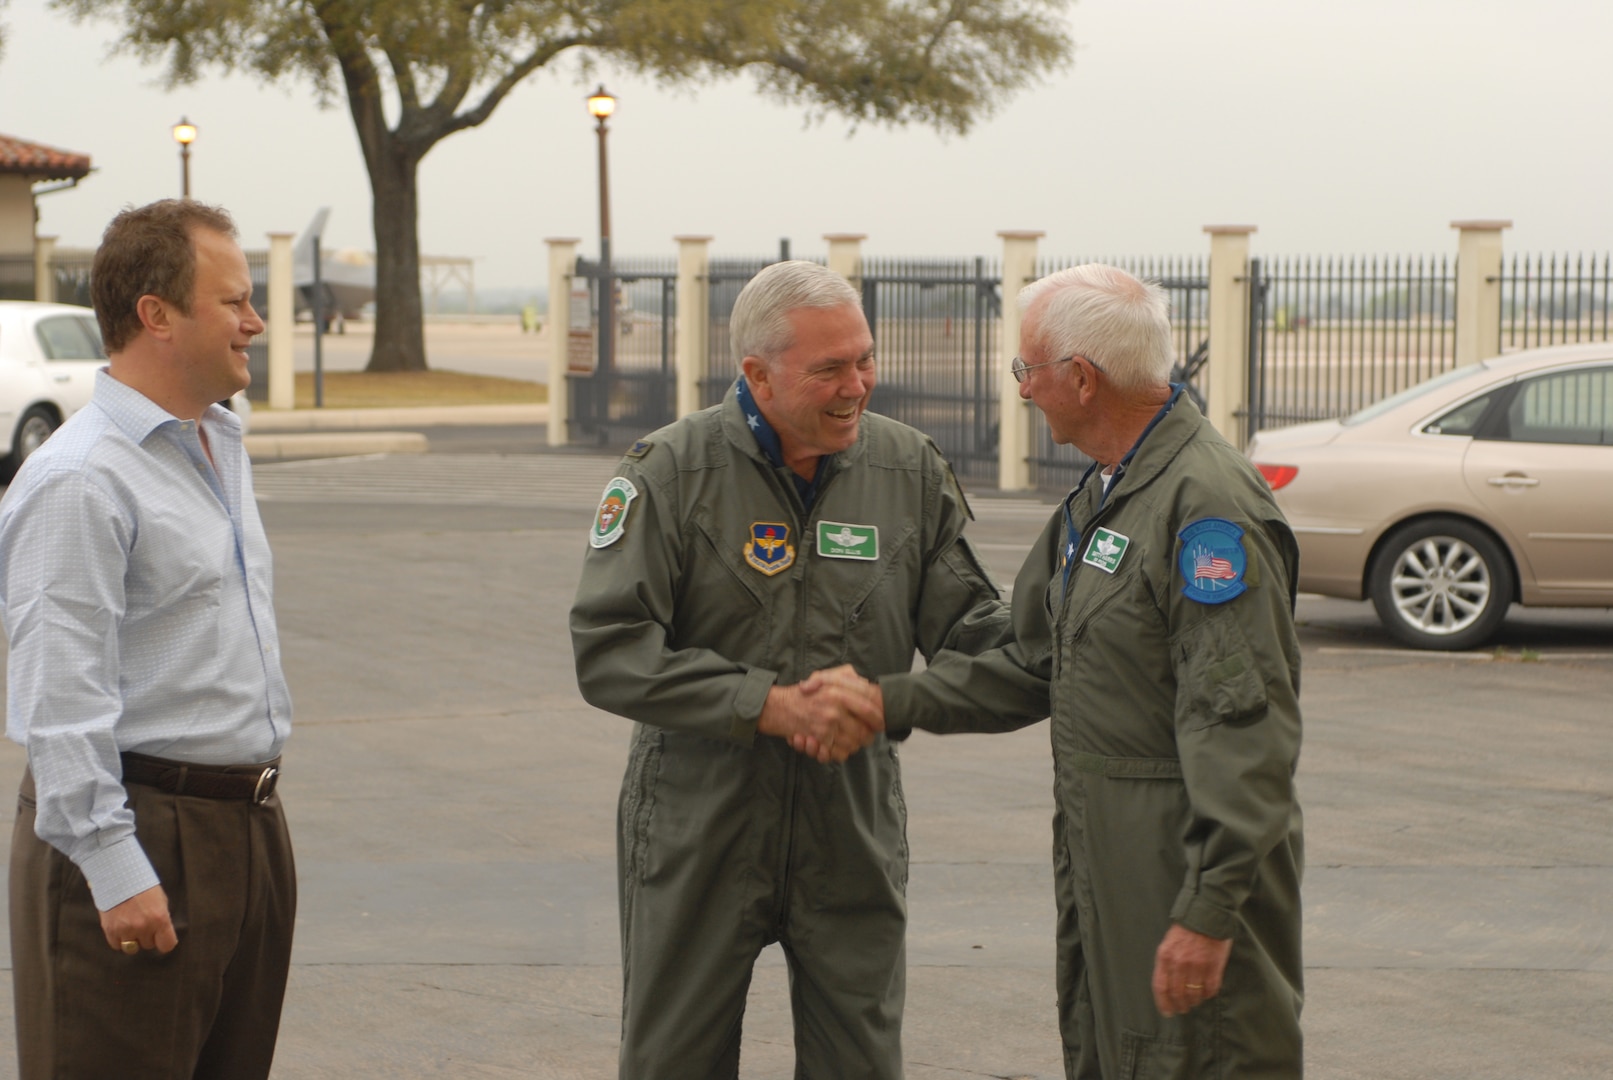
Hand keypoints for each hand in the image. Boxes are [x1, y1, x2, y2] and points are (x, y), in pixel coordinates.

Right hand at [100, 884, 178, 954]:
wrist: (120, 875)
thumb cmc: (143, 886)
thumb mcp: (160, 900)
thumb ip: (162, 919)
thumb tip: (162, 933)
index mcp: (160, 918)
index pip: (167, 945)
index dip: (164, 942)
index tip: (161, 938)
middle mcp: (144, 926)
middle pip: (148, 945)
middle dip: (147, 937)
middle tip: (143, 924)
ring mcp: (126, 929)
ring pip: (131, 948)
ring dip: (132, 940)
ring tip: (131, 927)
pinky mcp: (110, 930)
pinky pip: (116, 945)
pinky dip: (118, 939)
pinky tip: (120, 927)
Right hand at [758, 665, 882, 763]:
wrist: (778, 707)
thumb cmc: (803, 692)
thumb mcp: (825, 675)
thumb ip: (845, 675)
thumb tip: (865, 682)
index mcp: (839, 693)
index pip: (868, 709)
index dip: (877, 719)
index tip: (880, 724)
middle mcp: (834, 709)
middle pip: (863, 731)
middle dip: (867, 737)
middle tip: (866, 737)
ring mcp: (826, 726)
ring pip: (852, 744)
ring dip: (854, 746)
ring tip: (850, 742)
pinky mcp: (818, 739)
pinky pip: (838, 753)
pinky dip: (840, 754)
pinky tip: (837, 748)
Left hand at [1151, 923, 1230, 1016]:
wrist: (1207, 915)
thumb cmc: (1186, 929)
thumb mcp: (1169, 943)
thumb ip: (1167, 963)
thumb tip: (1167, 986)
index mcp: (1165, 956)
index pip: (1160, 987)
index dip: (1163, 1003)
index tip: (1167, 1012)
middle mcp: (1179, 963)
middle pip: (1177, 994)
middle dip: (1180, 1005)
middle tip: (1183, 1009)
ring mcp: (1197, 965)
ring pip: (1194, 994)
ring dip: (1194, 1002)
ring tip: (1194, 1002)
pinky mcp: (1213, 966)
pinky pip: (1210, 989)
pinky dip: (1207, 994)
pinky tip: (1206, 993)